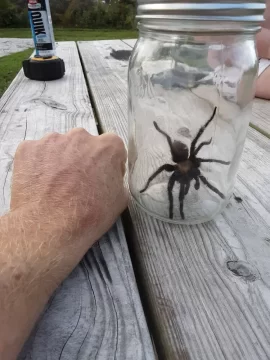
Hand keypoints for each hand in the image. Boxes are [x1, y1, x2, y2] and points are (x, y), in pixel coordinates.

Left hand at [0, 129, 126, 359]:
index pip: (114, 146)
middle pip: (86, 144)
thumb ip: (119, 184)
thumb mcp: (118, 205)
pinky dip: (39, 166)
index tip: (99, 180)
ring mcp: (53, 141)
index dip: (106, 166)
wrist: (46, 235)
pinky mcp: (28, 149)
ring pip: (61, 147)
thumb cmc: (88, 222)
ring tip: (56, 189)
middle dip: (83, 162)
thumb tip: (116, 178)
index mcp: (109, 148)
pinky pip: (38, 153)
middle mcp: (82, 136)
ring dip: (60, 163)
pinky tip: (40, 187)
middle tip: (76, 186)